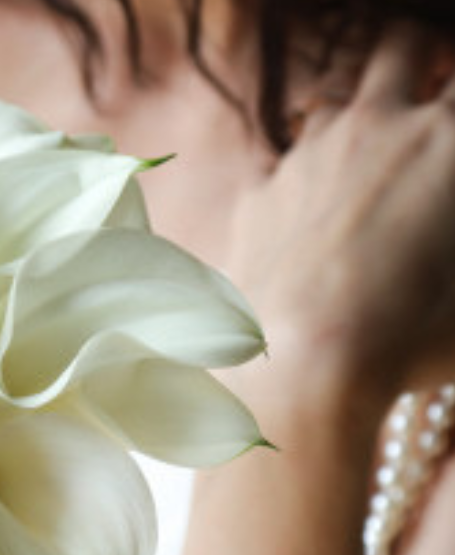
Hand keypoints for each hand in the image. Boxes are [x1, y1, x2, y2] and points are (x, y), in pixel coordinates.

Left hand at [225, 25, 454, 414]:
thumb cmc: (412, 338)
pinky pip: (277, 163)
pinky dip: (293, 176)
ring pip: (331, 98)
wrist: (306, 367)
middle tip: (422, 94)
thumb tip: (444, 235)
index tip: (452, 119)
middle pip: (400, 47)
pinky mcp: (258, 195)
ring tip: (359, 154)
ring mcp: (308, 157)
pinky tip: (299, 207)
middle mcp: (377, 127)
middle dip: (414, 58)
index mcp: (451, 138)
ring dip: (349, 113)